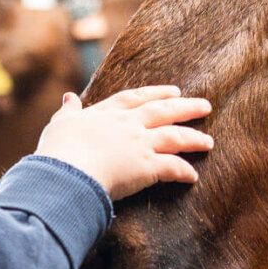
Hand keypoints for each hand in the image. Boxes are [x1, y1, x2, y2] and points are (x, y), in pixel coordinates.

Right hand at [34, 85, 212, 200]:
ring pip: (175, 137)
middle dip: (186, 107)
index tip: (173, 91)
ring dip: (193, 139)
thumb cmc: (58, 149)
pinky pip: (172, 168)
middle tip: (205, 105)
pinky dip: (184, 172)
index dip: (156, 93)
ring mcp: (140, 144)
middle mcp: (128, 125)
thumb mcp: (60, 124)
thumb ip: (68, 111)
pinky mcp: (147, 167)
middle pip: (163, 111)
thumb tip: (68, 97)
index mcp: (107, 113)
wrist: (67, 171)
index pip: (136, 98)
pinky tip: (193, 177)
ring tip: (209, 142)